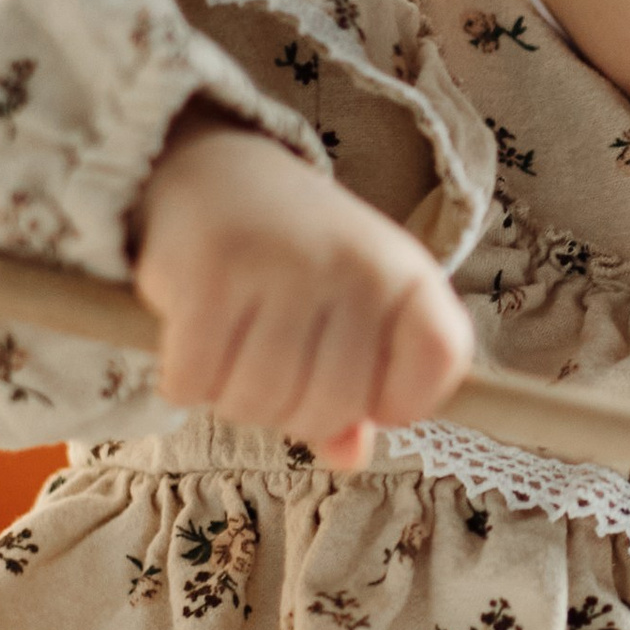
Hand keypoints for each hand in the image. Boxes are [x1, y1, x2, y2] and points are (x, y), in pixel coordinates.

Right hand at [134, 115, 470, 464]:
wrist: (215, 173)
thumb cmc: (295, 260)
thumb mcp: (351, 310)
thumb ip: (362, 389)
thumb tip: (349, 457)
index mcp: (404, 271)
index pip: (442, 360)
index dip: (400, 400)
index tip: (367, 393)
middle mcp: (352, 263)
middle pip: (330, 407)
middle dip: (293, 413)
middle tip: (275, 366)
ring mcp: (281, 265)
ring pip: (257, 403)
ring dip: (234, 398)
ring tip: (234, 349)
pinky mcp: (208, 273)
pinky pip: (195, 383)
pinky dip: (187, 381)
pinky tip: (195, 343)